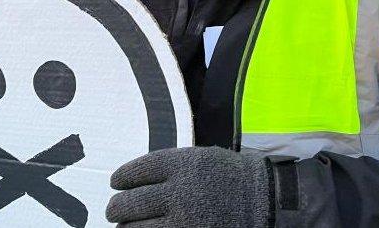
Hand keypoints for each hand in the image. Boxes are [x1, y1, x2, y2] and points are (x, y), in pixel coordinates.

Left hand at [106, 146, 271, 227]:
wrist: (265, 202)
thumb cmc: (232, 178)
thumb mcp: (202, 159)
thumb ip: (170, 167)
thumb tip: (136, 182)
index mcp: (181, 164)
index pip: (135, 171)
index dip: (122, 178)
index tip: (116, 182)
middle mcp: (178, 192)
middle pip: (129, 202)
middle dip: (116, 208)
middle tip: (113, 210)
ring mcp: (182, 220)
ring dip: (126, 227)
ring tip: (125, 226)